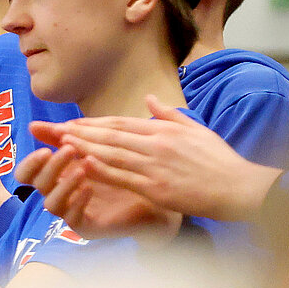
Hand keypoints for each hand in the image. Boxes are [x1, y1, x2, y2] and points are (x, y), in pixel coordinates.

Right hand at [20, 145, 181, 238]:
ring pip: (50, 203)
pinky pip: (73, 219)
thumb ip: (70, 134)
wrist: (155, 193)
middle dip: (50, 166)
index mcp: (58, 173)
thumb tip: (33, 124)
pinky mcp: (87, 226)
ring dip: (64, 184)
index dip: (30, 161)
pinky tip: (89, 189)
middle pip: (37, 184)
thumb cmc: (125, 167)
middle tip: (69, 150)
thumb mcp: (96, 146)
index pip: (28, 172)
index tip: (43, 147)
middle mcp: (60, 192)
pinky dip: (78, 202)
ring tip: (82, 169)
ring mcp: (72, 211)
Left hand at [28, 96, 281, 222]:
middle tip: (49, 128)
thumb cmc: (220, 161)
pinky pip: (121, 177)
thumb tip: (150, 99)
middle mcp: (156, 143)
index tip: (70, 122)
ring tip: (56, 143)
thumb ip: (169, 115)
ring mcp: (154, 165)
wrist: (239, 187)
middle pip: (108, 134)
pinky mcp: (156, 187)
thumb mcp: (196, 129)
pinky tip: (80, 166)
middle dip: (76, 131)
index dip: (92, 123)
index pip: (120, 123)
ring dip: (81, 147)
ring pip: (110, 153)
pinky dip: (99, 170)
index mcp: (163, 130)